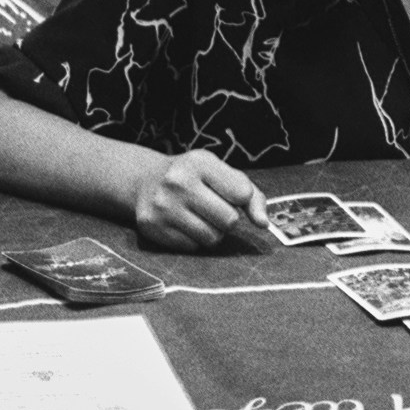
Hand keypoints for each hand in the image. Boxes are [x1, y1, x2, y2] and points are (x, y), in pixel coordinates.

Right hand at [133, 150, 269, 252]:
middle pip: (229, 220)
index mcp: (199, 162)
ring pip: (213, 238)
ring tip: (199, 216)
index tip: (229, 193)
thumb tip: (263, 224)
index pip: (242, 193)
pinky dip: (194, 240)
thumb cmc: (193, 177)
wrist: (145, 180)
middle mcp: (178, 182)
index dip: (241, 198)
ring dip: (213, 232)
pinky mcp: (154, 228)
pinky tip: (183, 223)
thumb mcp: (221, 173)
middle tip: (213, 207)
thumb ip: (251, 195)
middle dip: (228, 218)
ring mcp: (163, 206)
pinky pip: (193, 247)